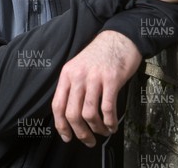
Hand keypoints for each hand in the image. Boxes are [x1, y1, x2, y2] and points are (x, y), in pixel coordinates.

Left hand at [51, 31, 141, 147]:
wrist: (119, 38)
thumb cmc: (100, 55)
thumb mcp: (79, 67)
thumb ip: (73, 87)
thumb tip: (71, 116)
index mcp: (67, 74)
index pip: (57, 105)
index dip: (61, 125)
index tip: (67, 137)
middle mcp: (78, 76)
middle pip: (72, 113)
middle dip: (80, 132)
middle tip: (88, 140)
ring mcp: (95, 77)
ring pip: (89, 113)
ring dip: (96, 128)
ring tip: (103, 132)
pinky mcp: (112, 79)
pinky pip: (107, 108)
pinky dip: (109, 122)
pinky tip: (112, 125)